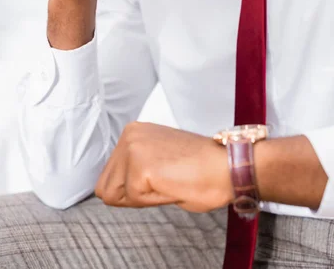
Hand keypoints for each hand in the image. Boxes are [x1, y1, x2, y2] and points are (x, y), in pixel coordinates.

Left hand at [95, 122, 232, 212]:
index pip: (109, 176)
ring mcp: (133, 149)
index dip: (132, 188)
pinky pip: (134, 201)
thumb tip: (115, 187)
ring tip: (168, 181)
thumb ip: (135, 165)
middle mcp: (129, 134)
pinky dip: (154, 200)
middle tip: (165, 180)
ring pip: (115, 196)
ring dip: (142, 197)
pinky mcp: (140, 169)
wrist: (226, 166)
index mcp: (133, 131)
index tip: (160, 175)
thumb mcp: (157, 158)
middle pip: (106, 187)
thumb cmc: (200, 166)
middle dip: (133, 194)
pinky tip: (172, 184)